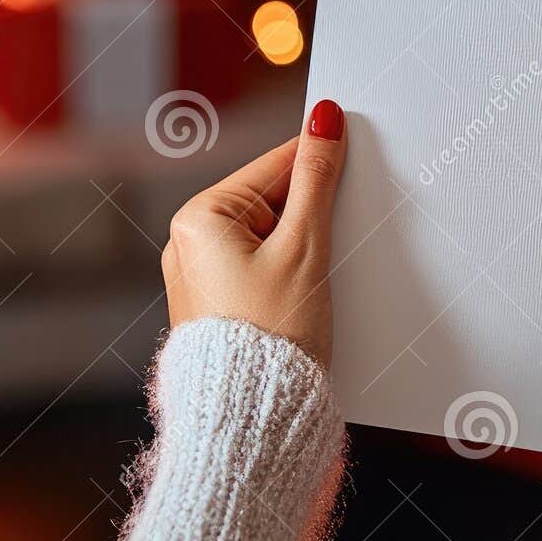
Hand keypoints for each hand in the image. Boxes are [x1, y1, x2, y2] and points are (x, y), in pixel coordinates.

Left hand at [161, 100, 346, 366]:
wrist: (252, 420)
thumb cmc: (272, 336)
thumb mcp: (304, 247)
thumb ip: (317, 179)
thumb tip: (325, 120)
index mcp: (198, 217)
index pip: (272, 166)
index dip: (318, 161)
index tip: (353, 147)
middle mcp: (187, 243)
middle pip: (269, 203)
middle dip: (310, 217)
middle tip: (338, 239)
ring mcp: (198, 279)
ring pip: (267, 240)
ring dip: (302, 250)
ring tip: (318, 279)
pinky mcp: (214, 308)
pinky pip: (257, 271)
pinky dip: (287, 275)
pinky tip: (305, 297)